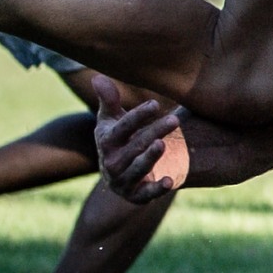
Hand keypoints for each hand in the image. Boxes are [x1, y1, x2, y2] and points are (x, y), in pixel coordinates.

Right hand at [94, 76, 188, 201]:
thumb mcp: (111, 120)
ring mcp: (123, 180)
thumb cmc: (119, 139)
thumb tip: (97, 77)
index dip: (138, 116)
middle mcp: (111, 162)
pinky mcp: (135, 195)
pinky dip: (157, 189)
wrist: (119, 172)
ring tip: (163, 144)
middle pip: (134, 145)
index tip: (155, 104)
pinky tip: (170, 181)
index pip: (122, 127)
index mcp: (107, 141)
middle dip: (153, 132)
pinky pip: (146, 194)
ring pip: (138, 168)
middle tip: (174, 119)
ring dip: (150, 157)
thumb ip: (109, 100)